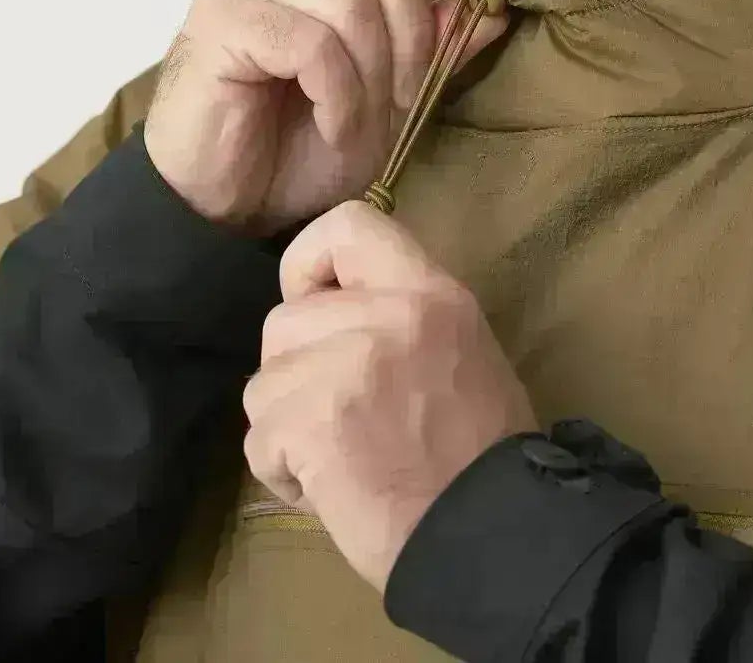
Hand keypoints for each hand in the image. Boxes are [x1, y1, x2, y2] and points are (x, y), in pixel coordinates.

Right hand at [142, 0, 509, 236]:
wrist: (225, 205)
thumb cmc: (302, 143)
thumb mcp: (393, 92)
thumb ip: (439, 42)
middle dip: (413, 31)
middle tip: (409, 97)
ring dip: (374, 76)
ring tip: (363, 122)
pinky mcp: (219, 18)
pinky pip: (312, 44)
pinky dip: (339, 95)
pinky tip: (332, 126)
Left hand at [242, 200, 539, 597]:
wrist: (492, 528)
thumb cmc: (482, 447)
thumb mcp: (462, 345)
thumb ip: (401, 314)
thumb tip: (334, 307)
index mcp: (431, 290)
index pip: (347, 224)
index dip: (311, 264)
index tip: (323, 305)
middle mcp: (389, 313)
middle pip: (285, 320)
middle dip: (297, 373)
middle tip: (340, 412)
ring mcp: (347, 365)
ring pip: (264, 382)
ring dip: (287, 426)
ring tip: (337, 456)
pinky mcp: (313, 421)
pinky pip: (260, 436)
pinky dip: (281, 470)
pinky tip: (327, 487)